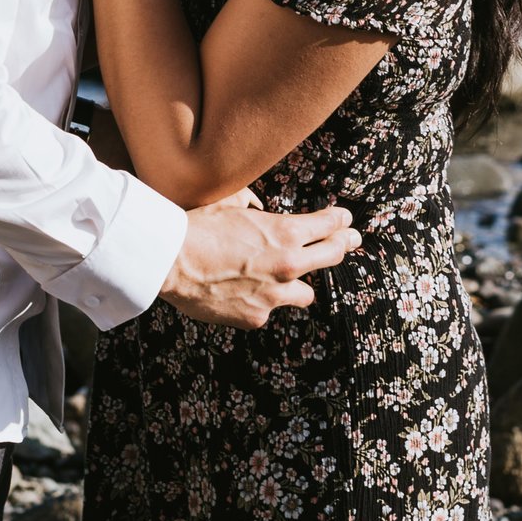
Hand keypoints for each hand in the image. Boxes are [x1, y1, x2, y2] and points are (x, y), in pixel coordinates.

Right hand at [161, 203, 358, 328]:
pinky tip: (244, 294)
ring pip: (306, 293)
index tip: (345, 220)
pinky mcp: (257, 316)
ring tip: (287, 279)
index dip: (340, 220)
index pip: (329, 224)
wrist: (172, 262)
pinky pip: (270, 309)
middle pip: (333, 255)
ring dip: (298, 284)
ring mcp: (275, 295)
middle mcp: (288, 264)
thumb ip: (253, 204)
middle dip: (343, 244)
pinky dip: (261, 302)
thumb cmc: (198, 227)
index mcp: (285, 232)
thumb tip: (257, 204)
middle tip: (349, 241)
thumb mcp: (231, 203)